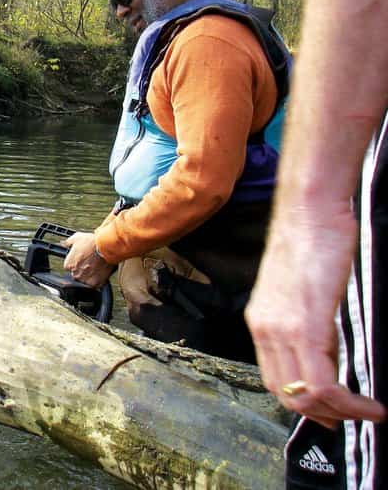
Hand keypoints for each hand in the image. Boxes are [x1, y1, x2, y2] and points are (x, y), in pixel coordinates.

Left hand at [63, 231, 114, 287]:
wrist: (106, 247)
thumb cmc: (91, 242)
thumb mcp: (76, 238)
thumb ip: (67, 242)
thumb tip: (62, 243)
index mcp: (68, 264)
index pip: (69, 267)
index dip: (76, 263)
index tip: (81, 259)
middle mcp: (75, 273)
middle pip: (76, 274)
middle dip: (82, 269)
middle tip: (89, 262)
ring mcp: (85, 279)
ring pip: (84, 280)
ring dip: (89, 275)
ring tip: (95, 267)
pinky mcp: (95, 283)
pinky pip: (93, 285)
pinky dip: (96, 280)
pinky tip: (99, 271)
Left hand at [246, 200, 385, 427]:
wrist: (310, 211)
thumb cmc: (313, 241)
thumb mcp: (304, 289)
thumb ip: (308, 320)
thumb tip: (329, 348)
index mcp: (261, 320)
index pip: (274, 378)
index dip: (302, 402)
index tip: (331, 412)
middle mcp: (264, 328)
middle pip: (285, 392)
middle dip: (321, 415)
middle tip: (352, 420)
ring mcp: (281, 328)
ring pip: (303, 394)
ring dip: (338, 413)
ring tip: (368, 414)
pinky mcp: (305, 324)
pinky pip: (321, 382)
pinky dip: (347, 403)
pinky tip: (370, 404)